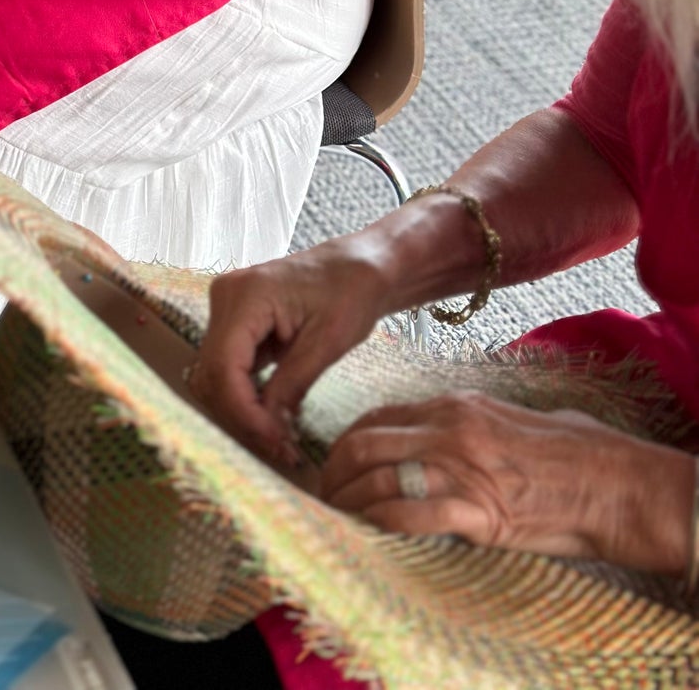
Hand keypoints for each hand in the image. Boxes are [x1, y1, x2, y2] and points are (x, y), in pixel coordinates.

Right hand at [188, 248, 390, 465]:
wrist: (358, 266)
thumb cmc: (350, 291)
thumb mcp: (327, 342)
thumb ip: (292, 384)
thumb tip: (269, 430)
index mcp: (246, 295)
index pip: (224, 365)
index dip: (244, 411)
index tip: (275, 442)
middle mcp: (224, 298)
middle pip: (213, 374)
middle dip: (243, 417)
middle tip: (281, 450)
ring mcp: (226, 309)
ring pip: (215, 376)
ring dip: (242, 411)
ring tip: (279, 440)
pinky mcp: (235, 323)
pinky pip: (228, 368)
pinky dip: (246, 396)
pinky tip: (273, 417)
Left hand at [319, 393, 695, 572]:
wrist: (616, 484)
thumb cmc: (572, 453)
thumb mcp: (509, 419)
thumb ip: (467, 423)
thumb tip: (439, 435)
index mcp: (456, 405)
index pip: (378, 416)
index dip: (346, 442)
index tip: (335, 464)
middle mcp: (450, 428)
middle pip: (365, 442)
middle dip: (334, 470)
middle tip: (322, 494)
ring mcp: (462, 467)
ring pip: (378, 476)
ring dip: (348, 501)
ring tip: (336, 519)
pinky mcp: (478, 511)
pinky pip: (410, 514)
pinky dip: (381, 524)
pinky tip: (369, 533)